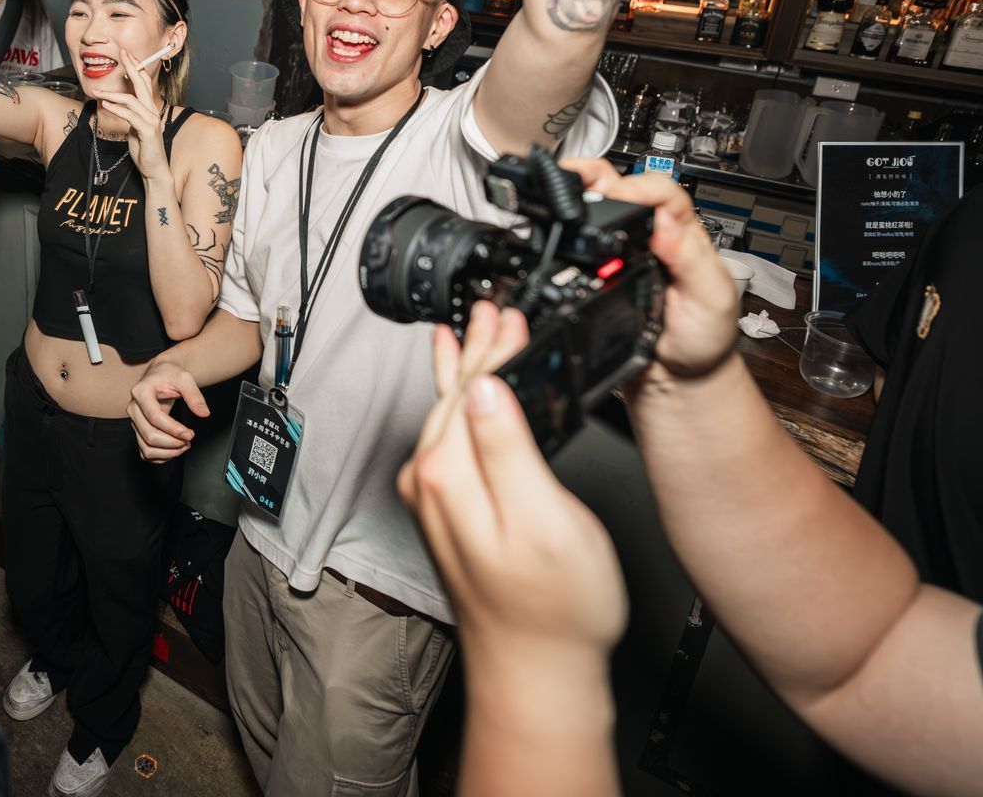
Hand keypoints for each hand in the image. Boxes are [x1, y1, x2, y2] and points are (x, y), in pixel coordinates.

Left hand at [94, 46, 170, 181]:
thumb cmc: (144, 150)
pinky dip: (117, 108)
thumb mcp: (135, 128)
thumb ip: (130, 115)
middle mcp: (153, 111)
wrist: (154, 169)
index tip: (126, 55)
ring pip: (132, 100)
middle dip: (131, 66)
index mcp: (150, 109)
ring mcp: (151, 121)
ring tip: (97, 92)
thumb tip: (117, 103)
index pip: (144, 83)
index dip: (136, 68)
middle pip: (142, 84)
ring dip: (113, 94)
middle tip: (122, 53)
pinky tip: (106, 104)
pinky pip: (130, 116)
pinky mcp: (147, 131)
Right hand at [127, 358, 207, 461]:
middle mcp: (134, 408)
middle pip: (149, 435)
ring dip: (167, 452)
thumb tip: (203, 412)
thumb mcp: (185, 378)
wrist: (160, 374)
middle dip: (172, 442)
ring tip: (184, 446)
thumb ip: (194, 395)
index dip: (173, 429)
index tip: (189, 434)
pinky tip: (175, 449)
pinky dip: (161, 456)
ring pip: (146, 448)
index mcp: (141, 392)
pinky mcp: (139, 430)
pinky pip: (146, 451)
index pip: (154, 417)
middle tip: (189, 439)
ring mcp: (135, 421)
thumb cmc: (170, 374)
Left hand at [399, 304, 626, 666]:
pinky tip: (461, 395)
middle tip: (497, 308)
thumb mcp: (544, 519)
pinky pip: (447, 440)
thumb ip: (509, 448)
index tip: (509, 312)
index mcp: (450, 474)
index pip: (470, 387)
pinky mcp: (448, 515)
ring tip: (477, 332)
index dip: (494, 347)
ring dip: (466, 373)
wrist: (537, 673)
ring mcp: (434, 501)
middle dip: (477, 350)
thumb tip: (485, 387)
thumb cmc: (553, 610)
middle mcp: (429, 483)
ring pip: (448, 414)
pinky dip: (459, 406)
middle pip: (454, 396)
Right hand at [560, 160, 739, 381]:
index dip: (637, 187)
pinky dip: (564, 228)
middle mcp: (651, 236)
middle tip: (570, 175)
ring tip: (555, 192)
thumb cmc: (703, 337)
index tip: (617, 194)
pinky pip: (580, 242)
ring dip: (575, 194)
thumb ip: (692, 262)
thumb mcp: (710, 299)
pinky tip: (553, 226)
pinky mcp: (600, 271)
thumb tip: (667, 225)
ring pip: (598, 209)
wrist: (678, 377)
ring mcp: (624, 252)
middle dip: (592, 175)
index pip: (662, 193)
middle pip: (622, 187)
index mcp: (683, 234)